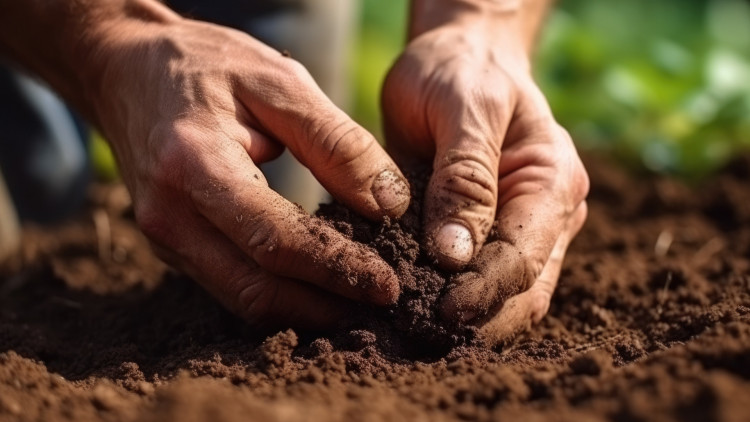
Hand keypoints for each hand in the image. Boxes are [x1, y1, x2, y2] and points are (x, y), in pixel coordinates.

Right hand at [87, 14, 410, 328]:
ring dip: (305, 310)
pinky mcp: (172, 245)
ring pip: (243, 299)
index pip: (275, 240)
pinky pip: (232, 285)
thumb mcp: (278, 81)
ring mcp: (165, 237)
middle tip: (383, 306)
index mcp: (193, 165)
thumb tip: (388, 205)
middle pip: (256, 289)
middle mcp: (169, 216)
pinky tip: (319, 287)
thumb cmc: (207, 65)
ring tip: (360, 306)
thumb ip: (334, 142)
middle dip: (325, 306)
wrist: (127, 69)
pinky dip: (280, 294)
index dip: (336, 270)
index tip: (387, 286)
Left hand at [382, 22, 588, 343]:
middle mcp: (546, 214)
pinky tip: (410, 310)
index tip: (439, 314)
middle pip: (523, 291)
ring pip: (505, 296)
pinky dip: (449, 298)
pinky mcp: (487, 233)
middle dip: (477, 321)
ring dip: (465, 321)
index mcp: (552, 182)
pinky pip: (476, 278)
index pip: (524, 258)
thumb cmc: (462, 70)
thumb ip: (463, 178)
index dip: (484, 293)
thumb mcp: (463, 108)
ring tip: (411, 337)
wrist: (459, 56)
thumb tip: (454, 256)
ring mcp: (520, 228)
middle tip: (418, 339)